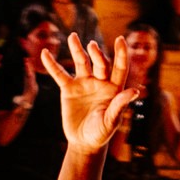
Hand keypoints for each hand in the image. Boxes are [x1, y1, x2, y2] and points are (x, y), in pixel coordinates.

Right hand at [41, 27, 148, 153]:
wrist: (83, 142)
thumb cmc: (101, 133)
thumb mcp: (111, 120)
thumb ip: (120, 105)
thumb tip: (134, 91)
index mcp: (114, 88)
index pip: (119, 67)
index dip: (121, 53)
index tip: (120, 39)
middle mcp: (100, 82)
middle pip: (99, 62)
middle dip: (96, 54)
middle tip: (92, 47)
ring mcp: (83, 83)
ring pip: (80, 62)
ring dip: (77, 49)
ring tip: (73, 37)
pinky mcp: (68, 89)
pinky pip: (59, 75)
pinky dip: (52, 65)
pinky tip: (45, 53)